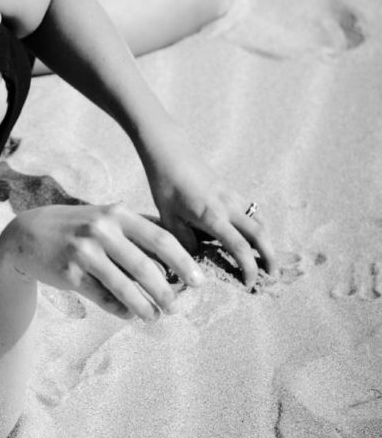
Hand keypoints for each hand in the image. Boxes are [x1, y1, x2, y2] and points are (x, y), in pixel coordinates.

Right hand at [0, 202, 203, 321]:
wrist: (28, 234)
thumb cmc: (78, 227)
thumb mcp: (106, 218)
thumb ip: (137, 231)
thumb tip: (178, 256)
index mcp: (117, 213)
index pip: (160, 239)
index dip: (183, 262)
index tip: (198, 282)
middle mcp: (101, 229)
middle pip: (145, 267)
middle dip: (166, 291)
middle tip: (177, 307)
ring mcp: (83, 251)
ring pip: (124, 287)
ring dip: (144, 306)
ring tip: (155, 316)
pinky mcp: (69, 273)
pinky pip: (102, 297)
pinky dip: (120, 309)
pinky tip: (129, 314)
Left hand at [141, 132, 274, 287]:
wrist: (170, 153)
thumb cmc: (165, 185)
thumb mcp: (168, 218)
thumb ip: (184, 241)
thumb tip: (196, 257)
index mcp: (212, 216)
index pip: (239, 247)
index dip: (249, 268)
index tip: (248, 284)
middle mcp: (228, 206)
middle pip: (261, 234)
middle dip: (271, 257)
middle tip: (273, 276)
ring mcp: (232, 196)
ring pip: (260, 221)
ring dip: (267, 241)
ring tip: (266, 259)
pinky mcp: (231, 190)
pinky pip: (252, 211)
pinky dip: (258, 226)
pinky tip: (252, 236)